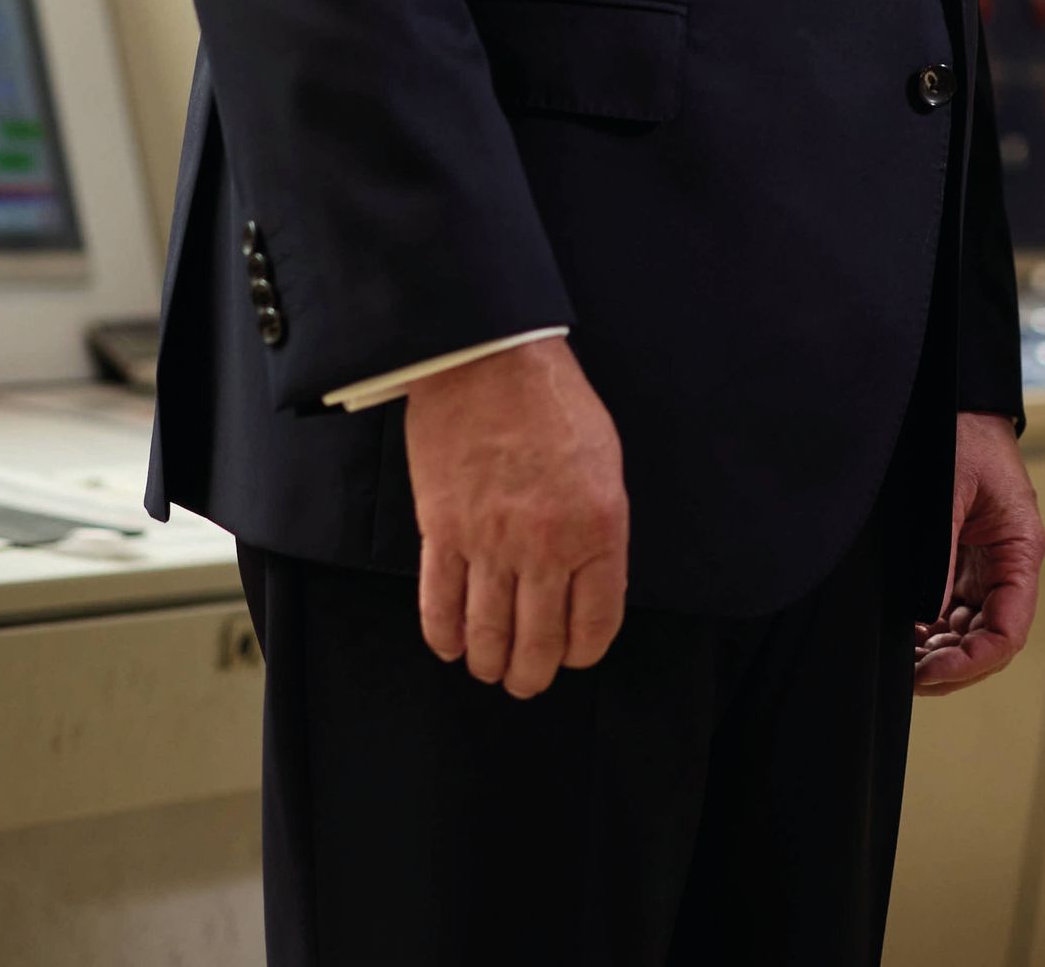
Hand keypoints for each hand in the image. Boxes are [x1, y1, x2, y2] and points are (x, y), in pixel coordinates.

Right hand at [402, 336, 627, 698]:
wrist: (490, 363)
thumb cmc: (555, 405)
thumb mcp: (606, 465)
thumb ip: (599, 529)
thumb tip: (588, 581)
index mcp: (598, 528)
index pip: (596, 621)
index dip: (583, 650)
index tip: (575, 654)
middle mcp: (546, 546)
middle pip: (540, 641)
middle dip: (534, 674)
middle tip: (528, 681)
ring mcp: (490, 543)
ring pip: (488, 634)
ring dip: (491, 664)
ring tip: (493, 670)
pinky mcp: (442, 533)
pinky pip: (439, 605)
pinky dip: (445, 637)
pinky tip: (453, 646)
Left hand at [916, 410, 1044, 692]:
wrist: (956, 400)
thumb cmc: (961, 435)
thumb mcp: (948, 494)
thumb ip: (939, 557)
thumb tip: (924, 617)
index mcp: (1020, 550)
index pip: (1009, 632)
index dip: (974, 663)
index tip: (933, 672)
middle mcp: (1006, 565)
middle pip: (988, 640)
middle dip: (952, 666)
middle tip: (908, 677)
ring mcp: (984, 565)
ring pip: (968, 631)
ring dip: (939, 652)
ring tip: (901, 662)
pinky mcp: (962, 560)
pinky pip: (950, 609)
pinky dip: (929, 629)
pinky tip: (903, 635)